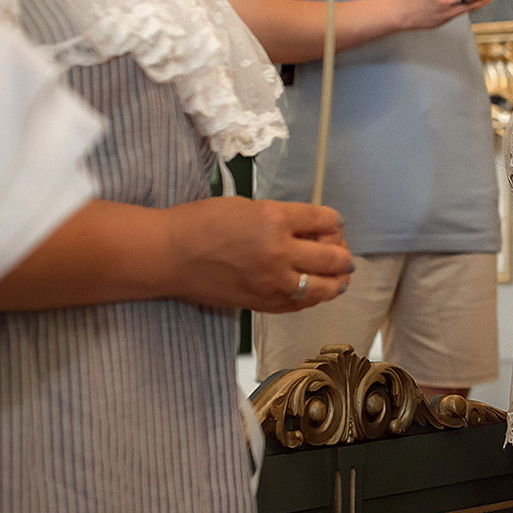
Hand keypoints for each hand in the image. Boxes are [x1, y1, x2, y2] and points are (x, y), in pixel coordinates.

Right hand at [162, 199, 352, 312]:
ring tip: (338, 277)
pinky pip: (301, 304)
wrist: (169, 255)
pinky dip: (314, 298)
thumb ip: (281, 218)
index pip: (326, 221)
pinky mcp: (263, 303)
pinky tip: (316, 292)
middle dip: (342, 253)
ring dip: (337, 281)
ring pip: (325, 287)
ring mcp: (273, 282)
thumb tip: (310, 230)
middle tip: (341, 253)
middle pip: (333, 257)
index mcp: (276, 219)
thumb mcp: (247, 207)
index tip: (333, 225)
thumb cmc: (201, 222)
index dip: (334, 223)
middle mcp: (280, 252)